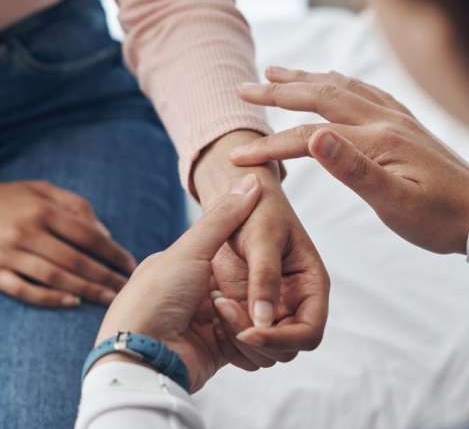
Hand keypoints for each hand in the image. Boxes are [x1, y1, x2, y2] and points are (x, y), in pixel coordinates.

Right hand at [0, 181, 135, 306]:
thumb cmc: (8, 197)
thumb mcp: (41, 190)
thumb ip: (75, 206)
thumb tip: (104, 233)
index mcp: (43, 211)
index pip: (88, 236)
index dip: (112, 252)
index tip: (131, 264)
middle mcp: (27, 233)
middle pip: (76, 260)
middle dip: (105, 277)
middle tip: (126, 289)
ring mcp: (8, 255)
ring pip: (55, 278)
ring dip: (86, 291)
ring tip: (109, 299)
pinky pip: (23, 290)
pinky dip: (48, 298)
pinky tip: (71, 303)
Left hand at [95, 174, 263, 391]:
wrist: (139, 358)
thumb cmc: (157, 298)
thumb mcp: (191, 249)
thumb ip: (224, 218)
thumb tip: (250, 179)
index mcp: (191, 265)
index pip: (236, 257)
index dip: (252, 261)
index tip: (259, 262)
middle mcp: (203, 293)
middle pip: (251, 291)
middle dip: (250, 297)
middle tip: (228, 296)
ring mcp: (212, 323)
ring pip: (256, 320)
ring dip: (242, 321)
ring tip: (217, 317)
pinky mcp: (219, 351)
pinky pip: (250, 347)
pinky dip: (243, 344)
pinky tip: (222, 338)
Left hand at [193, 130, 329, 360]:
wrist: (223, 206)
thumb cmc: (248, 214)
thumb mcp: (252, 238)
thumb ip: (263, 274)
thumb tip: (266, 319)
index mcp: (304, 281)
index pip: (309, 330)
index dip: (284, 338)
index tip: (250, 331)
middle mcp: (288, 301)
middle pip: (286, 347)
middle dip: (256, 337)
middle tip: (222, 304)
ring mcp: (265, 312)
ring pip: (264, 354)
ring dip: (237, 337)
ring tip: (214, 299)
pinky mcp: (243, 321)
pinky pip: (243, 352)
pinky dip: (227, 342)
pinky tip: (209, 311)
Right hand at [230, 66, 468, 254]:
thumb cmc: (437, 217)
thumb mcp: (394, 202)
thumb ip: (353, 168)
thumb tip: (314, 135)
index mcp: (376, 139)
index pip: (307, 137)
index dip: (270, 145)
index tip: (238, 155)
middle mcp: (382, 118)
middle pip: (319, 95)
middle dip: (277, 92)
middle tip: (244, 87)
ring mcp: (393, 116)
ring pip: (339, 86)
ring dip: (303, 78)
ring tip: (275, 72)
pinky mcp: (400, 122)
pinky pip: (360, 90)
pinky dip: (334, 81)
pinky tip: (328, 81)